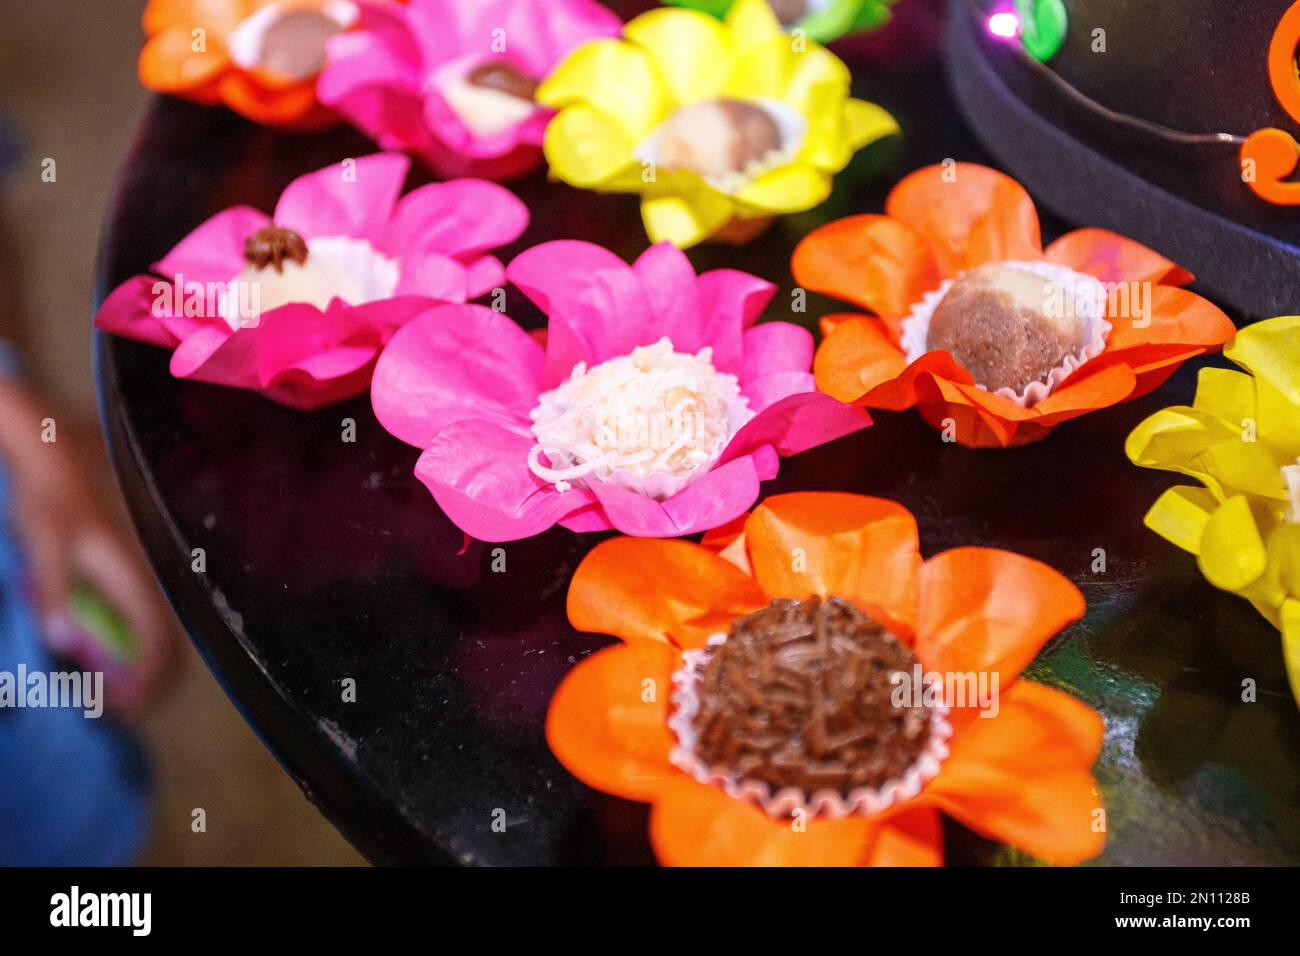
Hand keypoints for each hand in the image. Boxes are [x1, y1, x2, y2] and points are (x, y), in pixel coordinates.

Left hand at [0, 382, 174, 716]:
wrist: (54, 449)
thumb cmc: (50, 494)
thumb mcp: (45, 543)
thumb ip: (56, 592)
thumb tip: (65, 640)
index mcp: (133, 572)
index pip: (159, 638)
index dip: (148, 679)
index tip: (125, 707)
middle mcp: (147, 574)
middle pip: (167, 640)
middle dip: (146, 680)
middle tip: (114, 704)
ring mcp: (140, 569)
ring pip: (155, 628)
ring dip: (135, 661)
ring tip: (106, 682)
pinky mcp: (127, 565)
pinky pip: (139, 613)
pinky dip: (126, 638)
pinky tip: (99, 643)